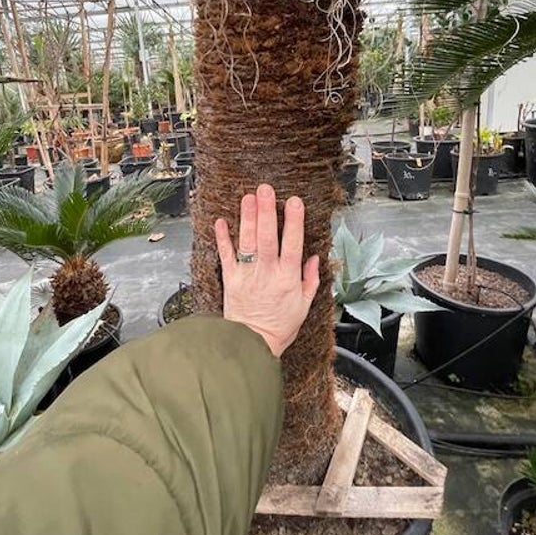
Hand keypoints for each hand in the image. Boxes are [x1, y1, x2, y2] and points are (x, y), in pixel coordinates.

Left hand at [214, 183, 319, 357]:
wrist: (252, 344)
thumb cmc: (280, 326)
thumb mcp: (304, 305)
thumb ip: (310, 279)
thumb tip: (315, 257)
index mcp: (288, 278)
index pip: (292, 244)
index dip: (293, 222)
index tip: (294, 202)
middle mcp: (267, 273)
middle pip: (266, 237)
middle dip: (266, 211)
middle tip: (265, 189)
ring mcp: (247, 275)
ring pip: (247, 242)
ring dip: (247, 218)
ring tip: (247, 197)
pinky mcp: (230, 279)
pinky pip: (225, 255)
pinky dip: (222, 238)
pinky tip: (220, 221)